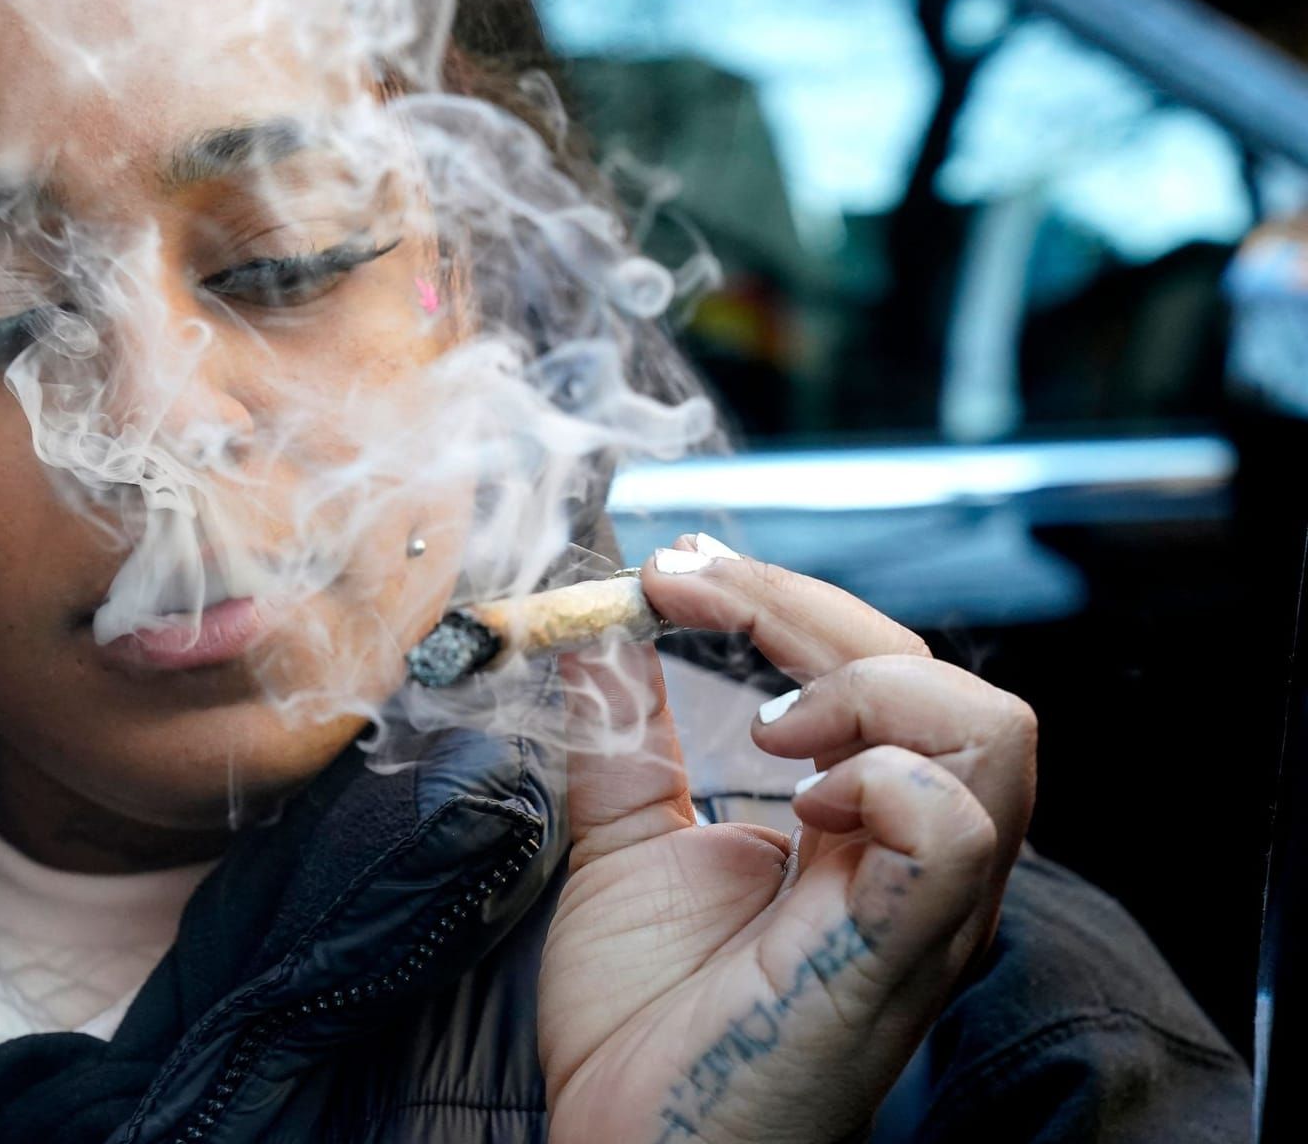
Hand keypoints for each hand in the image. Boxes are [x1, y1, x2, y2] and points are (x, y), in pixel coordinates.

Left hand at [537, 536, 1035, 1143]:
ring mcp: (924, 910)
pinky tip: (801, 804)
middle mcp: (920, 863)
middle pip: (941, 674)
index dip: (782, 597)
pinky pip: (952, 825)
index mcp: (869, 831)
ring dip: (864, 688)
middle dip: (805, 605)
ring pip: (993, 733)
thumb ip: (625, 739)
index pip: (882, 669)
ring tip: (766, 730)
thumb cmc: (642, 1024)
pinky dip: (877, 778)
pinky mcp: (898, 955)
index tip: (675, 567)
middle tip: (690, 587)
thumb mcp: (626, 846)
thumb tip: (598, 630)